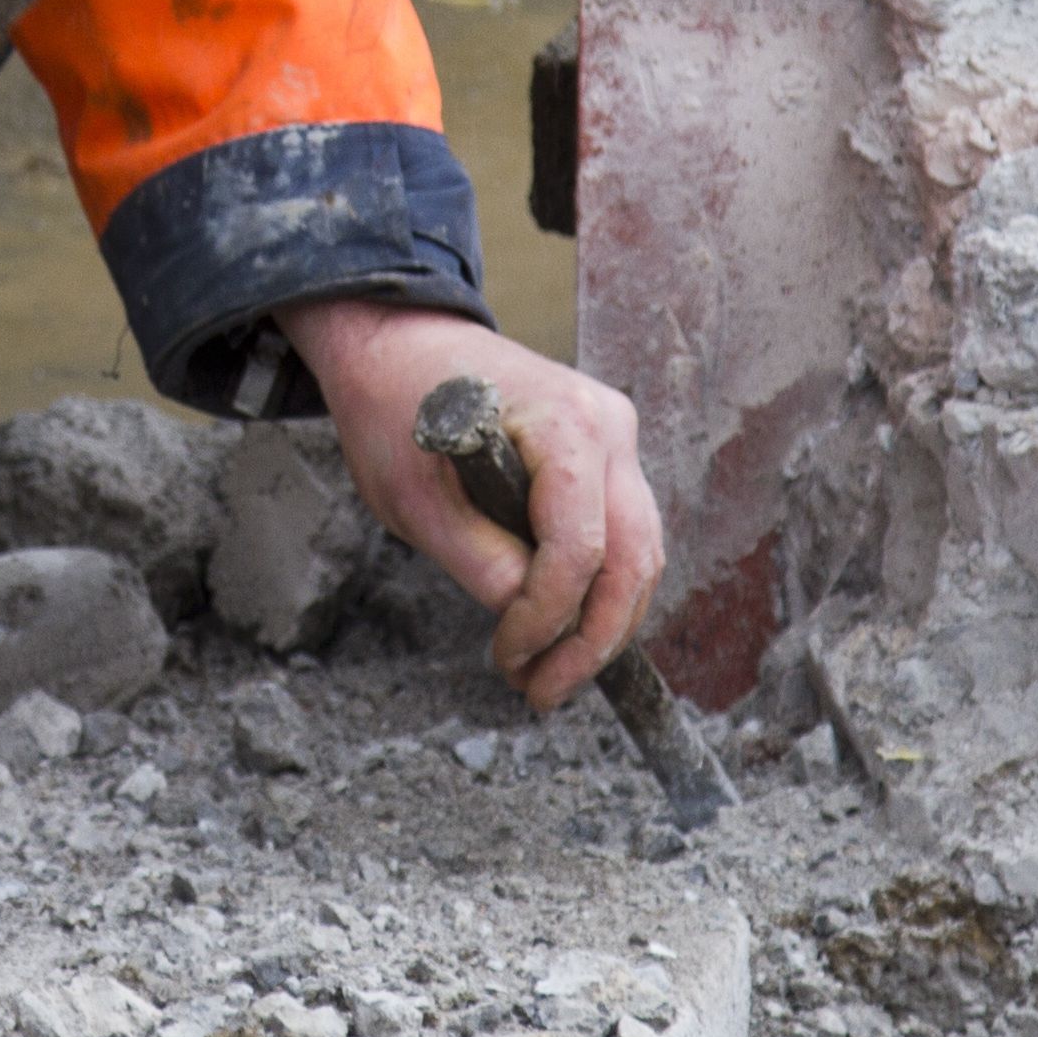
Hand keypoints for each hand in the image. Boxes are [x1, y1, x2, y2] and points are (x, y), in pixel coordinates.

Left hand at [278, 300, 663, 715]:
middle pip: (634, 557)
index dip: (549, 617)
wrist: (398, 344)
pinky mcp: (607, 456)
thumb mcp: (413, 497)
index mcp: (564, 422)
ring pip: (641, 554)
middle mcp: (608, 425)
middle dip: (593, 640)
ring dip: (602, 625)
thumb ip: (477, 561)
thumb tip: (528, 623)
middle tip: (543, 692)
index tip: (508, 658)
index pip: (580, 546)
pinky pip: (624, 535)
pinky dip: (600, 590)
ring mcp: (615, 437)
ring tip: (548, 675)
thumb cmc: (396, 408)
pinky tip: (562, 632)